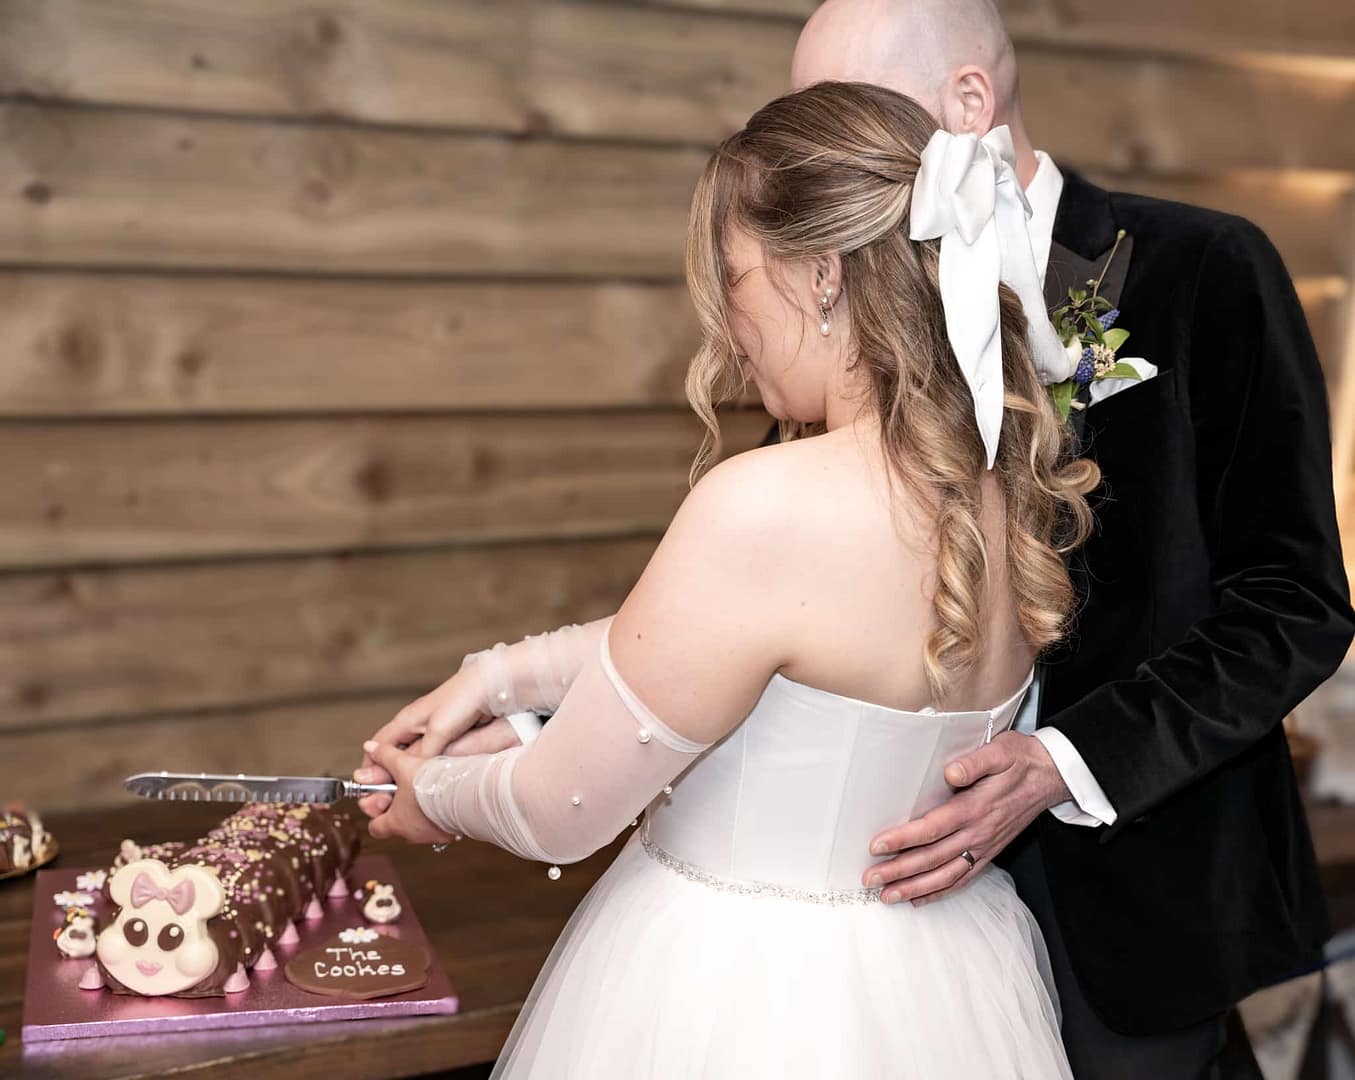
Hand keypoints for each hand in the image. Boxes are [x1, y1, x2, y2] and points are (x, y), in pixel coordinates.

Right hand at [352, 665, 496, 819]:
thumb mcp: (438, 732)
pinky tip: (429, 781)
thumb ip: (418, 754)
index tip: (368, 788)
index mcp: (405, 721)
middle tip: (388, 797)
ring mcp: (430, 731)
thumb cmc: (463, 700)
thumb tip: (400, 772)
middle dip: (387, 775)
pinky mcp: (446, 735)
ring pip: (410, 757)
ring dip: (406, 774)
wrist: (489, 687)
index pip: (377, 746)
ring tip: (406, 794)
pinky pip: (429, 756)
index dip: (370, 767)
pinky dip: (424, 769)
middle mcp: (415, 725)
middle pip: (392, 755)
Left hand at [362, 740, 458, 845]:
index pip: (375, 827)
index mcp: (396, 822)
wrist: (464, 792)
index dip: (376, 813)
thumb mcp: (403, 764)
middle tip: (406, 790)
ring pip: (421, 826)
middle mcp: (414, 834)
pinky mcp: (452, 831)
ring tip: (427, 790)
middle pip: (399, 826)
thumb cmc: (433, 785)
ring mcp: (434, 834)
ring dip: (421, 812)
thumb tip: (371, 748)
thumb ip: (385, 756)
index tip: (381, 798)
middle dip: (400, 809)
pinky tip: (445, 796)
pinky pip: (442, 824)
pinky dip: (440, 813)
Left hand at [863, 731, 1069, 905]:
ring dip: (915, 887)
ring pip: (946, 875)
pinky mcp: (990, 853)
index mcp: (976, 808)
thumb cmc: (1019, 760)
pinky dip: (940, 891)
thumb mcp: (999, 751)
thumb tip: (950, 772)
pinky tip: (920, 898)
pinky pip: (963, 878)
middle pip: (933, 858)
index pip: (933, 828)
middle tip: (869, 879)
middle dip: (899, 871)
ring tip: (888, 896)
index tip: (876, 845)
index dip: (903, 838)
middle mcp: (979, 833)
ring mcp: (985, 846)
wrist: (1049, 775)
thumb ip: (974, 763)